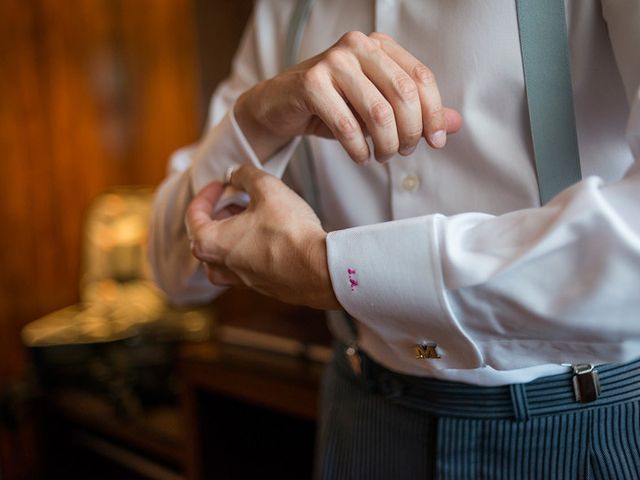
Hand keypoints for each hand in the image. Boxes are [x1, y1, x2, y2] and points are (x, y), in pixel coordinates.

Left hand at [186, 165, 340, 309]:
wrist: (320, 269)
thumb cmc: (289, 232)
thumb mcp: (267, 189)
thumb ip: (245, 175)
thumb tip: (236, 173)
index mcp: (210, 244)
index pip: (194, 215)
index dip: (207, 194)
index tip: (222, 184)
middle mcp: (220, 268)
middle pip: (206, 237)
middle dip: (220, 213)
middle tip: (238, 199)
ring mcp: (241, 282)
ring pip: (224, 255)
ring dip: (232, 233)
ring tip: (251, 218)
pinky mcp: (262, 288)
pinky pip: (245, 266)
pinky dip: (248, 248)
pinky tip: (269, 236)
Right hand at [235, 31, 462, 163]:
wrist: (281, 105)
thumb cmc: (333, 105)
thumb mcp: (377, 107)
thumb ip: (416, 113)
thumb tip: (455, 124)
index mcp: (380, 46)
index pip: (421, 78)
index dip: (434, 114)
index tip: (436, 142)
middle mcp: (358, 46)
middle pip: (403, 95)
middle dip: (409, 132)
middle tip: (403, 152)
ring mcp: (332, 62)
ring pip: (377, 112)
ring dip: (385, 144)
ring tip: (381, 156)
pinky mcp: (311, 83)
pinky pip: (346, 126)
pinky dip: (358, 149)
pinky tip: (360, 156)